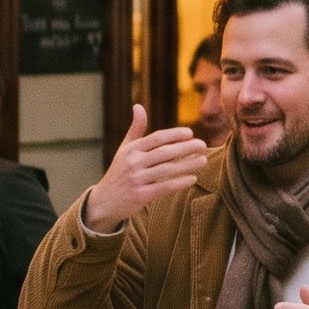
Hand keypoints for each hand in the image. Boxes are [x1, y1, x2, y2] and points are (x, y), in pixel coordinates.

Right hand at [83, 105, 208, 227]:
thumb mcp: (124, 150)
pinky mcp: (141, 195)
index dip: (174, 134)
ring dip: (188, 164)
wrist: (104, 202)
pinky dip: (180, 182)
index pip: (156, 138)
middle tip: (203, 145)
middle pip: (165, 152)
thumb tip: (138, 106)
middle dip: (186, 148)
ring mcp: (137, 179)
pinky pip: (165, 187)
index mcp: (131, 150)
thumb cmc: (119, 172)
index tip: (190, 133)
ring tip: (203, 160)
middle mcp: (133, 162)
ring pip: (167, 169)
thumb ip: (135, 130)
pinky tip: (193, 178)